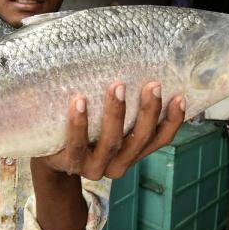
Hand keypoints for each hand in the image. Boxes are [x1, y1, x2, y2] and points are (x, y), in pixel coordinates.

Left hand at [33, 81, 184, 179]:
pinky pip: (76, 144)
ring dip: (116, 113)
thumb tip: (140, 62)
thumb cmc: (84, 129)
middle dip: (148, 112)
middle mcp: (117, 163)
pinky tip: (79, 100)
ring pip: (111, 142)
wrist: (48, 155)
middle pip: (139, 139)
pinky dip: (79, 122)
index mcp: (131, 153)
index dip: (173, 121)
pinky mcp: (69, 163)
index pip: (159, 139)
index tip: (180, 96)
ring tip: (118, 85)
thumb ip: (125, 106)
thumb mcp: (106, 120)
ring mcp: (93, 167)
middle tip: (152, 85)